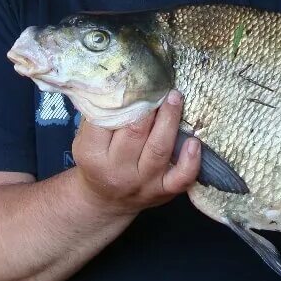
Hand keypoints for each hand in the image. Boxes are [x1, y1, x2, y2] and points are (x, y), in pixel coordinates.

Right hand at [71, 89, 200, 215]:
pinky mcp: (163, 192)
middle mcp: (118, 170)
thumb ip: (98, 116)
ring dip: (170, 120)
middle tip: (158, 84)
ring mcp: (143, 182)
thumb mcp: (85, 140)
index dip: (122, 99)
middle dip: (149, 106)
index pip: (106, 121)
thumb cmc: (97, 161)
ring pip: (159, 149)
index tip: (133, 80)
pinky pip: (181, 178)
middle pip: (135, 132)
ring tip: (175, 98)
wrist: (105, 201)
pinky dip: (191, 161)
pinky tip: (195, 141)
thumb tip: (116, 82)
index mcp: (93, 154)